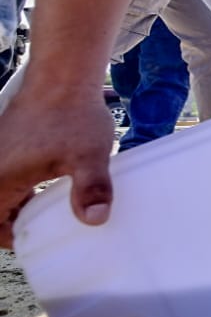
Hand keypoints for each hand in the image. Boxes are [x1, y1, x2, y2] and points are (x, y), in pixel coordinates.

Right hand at [0, 83, 117, 248]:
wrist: (63, 76)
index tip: (37, 240)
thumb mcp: (88, 156)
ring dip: (21, 204)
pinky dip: (24, 186)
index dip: (9, 238)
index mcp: (0, 179)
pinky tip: (50, 186)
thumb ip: (91, 189)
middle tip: (48, 229)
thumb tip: (95, 220)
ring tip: (52, 211)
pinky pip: (8, 174)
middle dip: (16, 223)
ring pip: (3, 191)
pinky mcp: (7, 142)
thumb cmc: (73, 115)